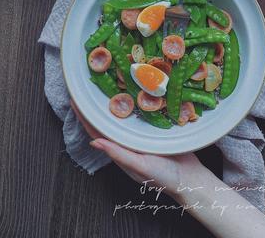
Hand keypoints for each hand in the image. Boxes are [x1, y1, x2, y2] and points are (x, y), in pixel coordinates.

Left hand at [70, 100, 205, 198]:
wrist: (191, 179)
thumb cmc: (164, 177)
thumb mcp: (140, 166)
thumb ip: (119, 154)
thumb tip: (94, 142)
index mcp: (120, 151)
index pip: (96, 132)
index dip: (83, 117)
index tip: (74, 100)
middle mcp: (127, 142)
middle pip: (107, 121)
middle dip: (96, 106)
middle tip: (89, 87)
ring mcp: (140, 136)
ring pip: (123, 117)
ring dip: (114, 103)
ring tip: (106, 86)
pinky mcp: (153, 131)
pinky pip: (139, 115)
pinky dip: (133, 105)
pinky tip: (133, 93)